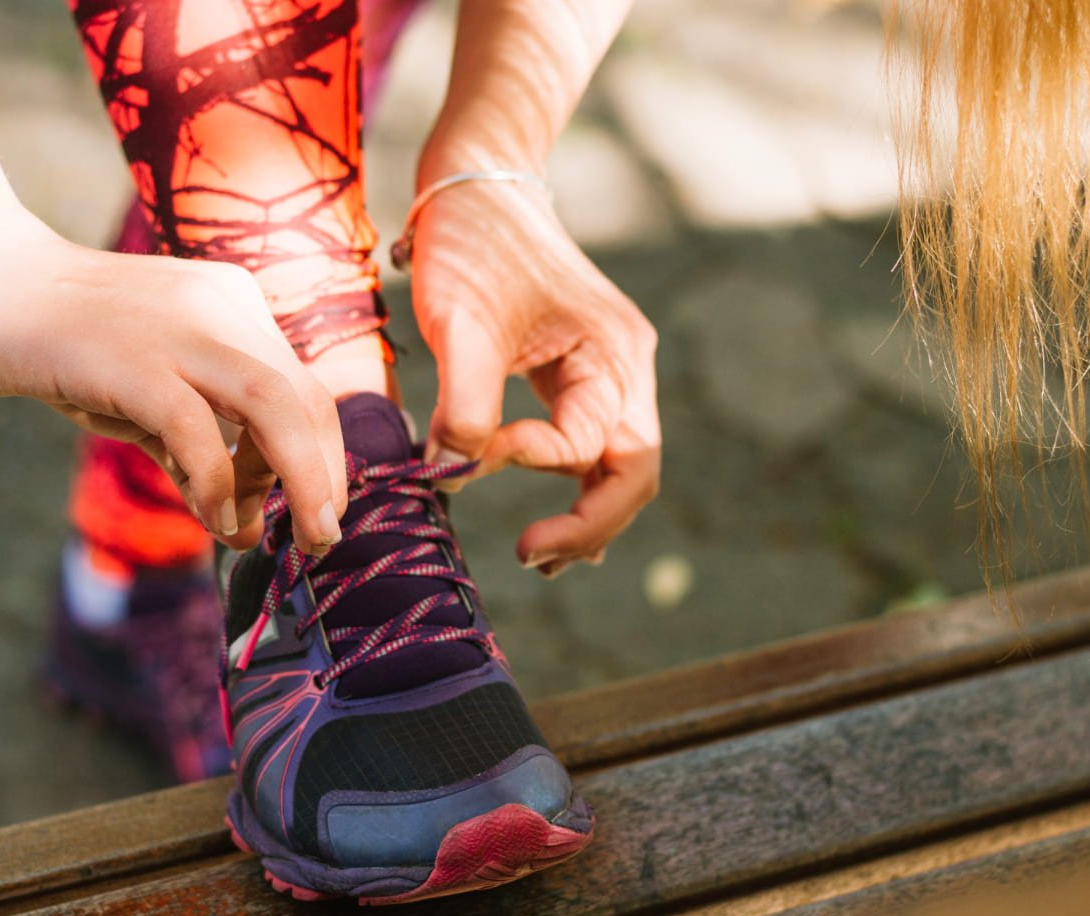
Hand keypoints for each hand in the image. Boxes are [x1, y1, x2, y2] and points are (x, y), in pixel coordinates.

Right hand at [0, 221, 346, 555]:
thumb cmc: (62, 342)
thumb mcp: (147, 387)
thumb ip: (193, 441)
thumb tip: (236, 515)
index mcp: (235, 307)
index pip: (305, 390)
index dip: (323, 458)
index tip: (315, 509)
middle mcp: (222, 309)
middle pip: (307, 400)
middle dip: (325, 478)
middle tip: (320, 538)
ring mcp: (180, 330)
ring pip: (275, 408)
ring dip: (301, 481)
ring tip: (300, 538)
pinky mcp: (131, 359)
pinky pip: (196, 429)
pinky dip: (217, 483)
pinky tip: (215, 518)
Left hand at [410, 181, 660, 574]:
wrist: (478, 182)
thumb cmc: (471, 242)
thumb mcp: (462, 323)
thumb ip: (465, 403)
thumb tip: (455, 475)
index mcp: (613, 355)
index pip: (589, 444)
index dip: (529, 462)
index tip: (464, 458)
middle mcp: (626, 367)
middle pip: (634, 471)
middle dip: (589, 523)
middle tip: (532, 558)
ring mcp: (609, 370)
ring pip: (621, 465)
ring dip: (589, 515)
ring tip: (542, 557)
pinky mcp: (582, 371)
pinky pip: (595, 443)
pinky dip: (576, 484)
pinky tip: (549, 519)